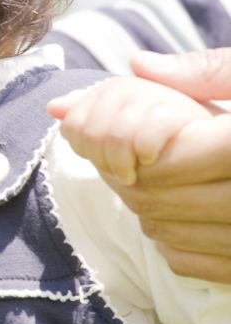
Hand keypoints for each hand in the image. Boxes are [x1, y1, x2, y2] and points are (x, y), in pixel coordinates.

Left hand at [49, 49, 230, 282]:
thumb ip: (206, 72)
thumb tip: (138, 65)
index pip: (165, 152)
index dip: (130, 138)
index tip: (120, 127)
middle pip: (152, 190)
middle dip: (123, 164)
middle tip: (117, 144)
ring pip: (159, 225)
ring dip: (136, 197)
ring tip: (146, 168)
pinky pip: (181, 258)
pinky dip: (163, 232)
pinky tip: (173, 204)